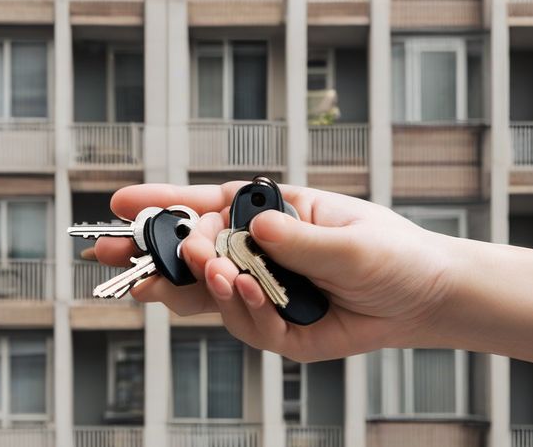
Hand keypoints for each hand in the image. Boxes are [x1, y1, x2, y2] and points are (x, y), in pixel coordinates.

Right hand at [92, 182, 456, 362]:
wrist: (422, 300)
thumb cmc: (391, 254)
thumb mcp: (350, 240)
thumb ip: (298, 240)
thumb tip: (253, 232)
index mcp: (269, 215)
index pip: (205, 205)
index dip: (162, 204)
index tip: (120, 204)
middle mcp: (257, 252)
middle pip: (191, 253)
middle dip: (150, 253)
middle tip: (110, 254)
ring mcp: (261, 291)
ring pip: (205, 293)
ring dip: (195, 284)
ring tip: (197, 276)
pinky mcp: (274, 328)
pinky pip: (244, 324)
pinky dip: (244, 311)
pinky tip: (255, 296)